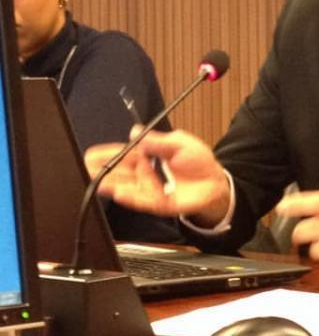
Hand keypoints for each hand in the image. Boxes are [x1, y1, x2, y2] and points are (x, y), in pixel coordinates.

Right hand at [84, 129, 230, 225]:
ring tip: (98, 181)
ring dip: (112, 184)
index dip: (106, 154)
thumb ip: (158, 140)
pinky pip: (142, 200)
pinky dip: (130, 197)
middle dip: (102, 171)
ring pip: (126, 187)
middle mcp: (145, 173)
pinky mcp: (158, 203)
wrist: (215, 181)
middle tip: (86, 169)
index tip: (91, 154)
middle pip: (119, 172)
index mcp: (147, 157)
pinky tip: (118, 192)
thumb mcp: (179, 142)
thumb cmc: (198, 160)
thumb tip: (135, 131)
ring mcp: (150, 189)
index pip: (122, 155)